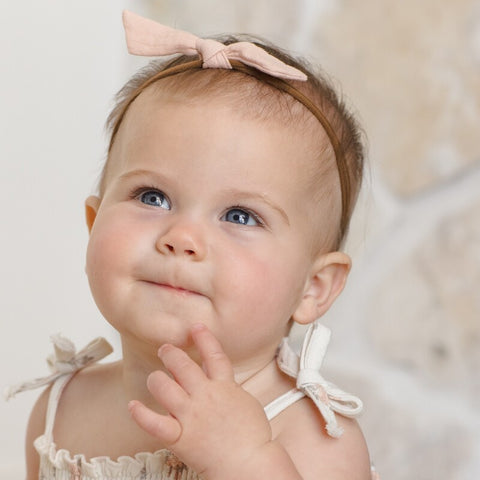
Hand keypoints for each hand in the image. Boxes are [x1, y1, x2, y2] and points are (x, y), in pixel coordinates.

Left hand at [128, 323, 291, 478]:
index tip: (195, 327)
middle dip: (170, 353)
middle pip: (182, 365)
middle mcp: (205, 396)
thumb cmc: (253, 436)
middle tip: (165, 350)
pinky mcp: (180, 437)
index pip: (213, 354)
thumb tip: (219, 378)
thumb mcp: (246, 402)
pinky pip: (154, 423)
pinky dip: (140, 414)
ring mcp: (191, 415)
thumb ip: (230, 387)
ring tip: (155, 377)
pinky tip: (133, 405)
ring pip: (164, 387)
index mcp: (225, 386)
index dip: (204, 338)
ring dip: (156, 379)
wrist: (250, 463)